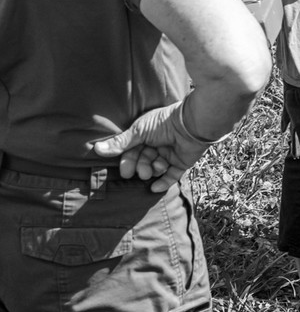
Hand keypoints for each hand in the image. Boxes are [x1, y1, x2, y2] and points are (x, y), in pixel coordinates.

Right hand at [91, 101, 214, 192]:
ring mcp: (170, 154)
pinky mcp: (182, 162)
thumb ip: (120, 143)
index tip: (125, 172)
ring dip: (152, 171)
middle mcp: (158, 145)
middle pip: (144, 161)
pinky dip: (163, 182)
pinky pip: (172, 175)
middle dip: (140, 168)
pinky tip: (154, 188)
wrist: (191, 123)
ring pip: (156, 168)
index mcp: (146, 135)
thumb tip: (96, 149)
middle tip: (140, 172)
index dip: (128, 162)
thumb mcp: (138, 132)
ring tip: (153, 170)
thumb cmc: (163, 123)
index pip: (133, 151)